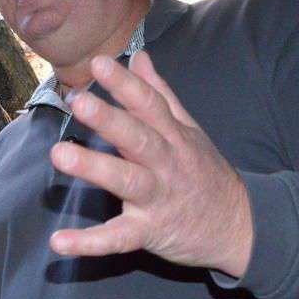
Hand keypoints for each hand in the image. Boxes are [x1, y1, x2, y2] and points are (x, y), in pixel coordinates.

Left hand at [49, 51, 253, 277]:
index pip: (149, 104)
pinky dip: (89, 242)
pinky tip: (58, 241)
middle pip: (138, 138)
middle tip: (79, 101)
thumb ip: (161, 94)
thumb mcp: (190, 129)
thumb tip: (139, 56)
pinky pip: (118, 239)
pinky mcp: (149, 232)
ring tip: (58, 154)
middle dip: (109, 119)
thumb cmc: (204, 172)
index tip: (100, 63)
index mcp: (173, 136)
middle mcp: (166, 164)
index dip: (125, 84)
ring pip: (126, 181)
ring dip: (93, 167)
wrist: (241, 227)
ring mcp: (158, 198)